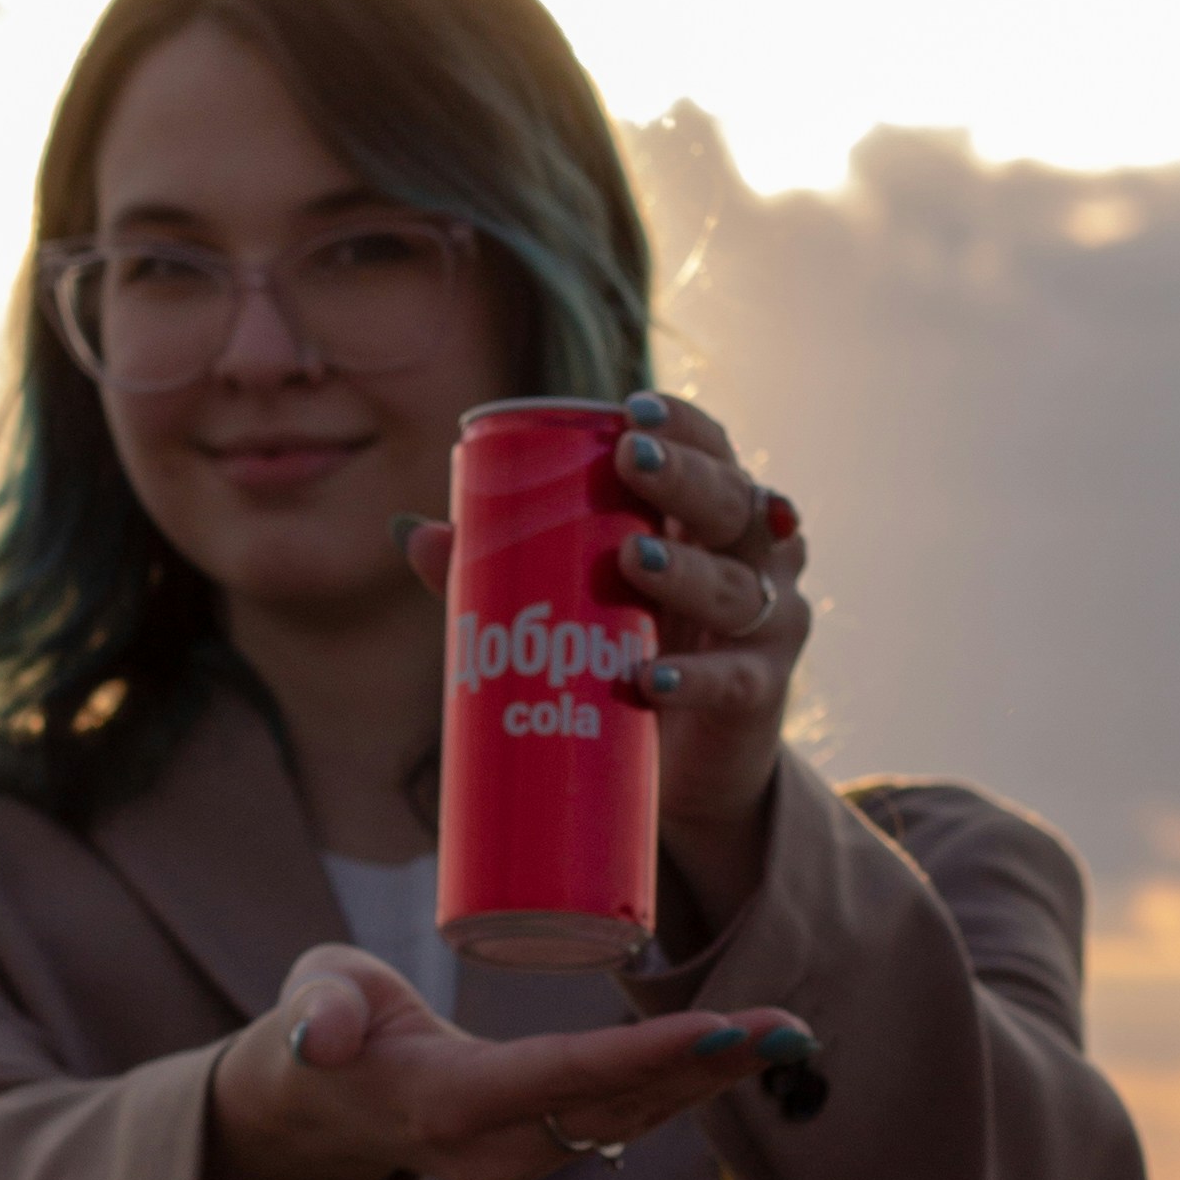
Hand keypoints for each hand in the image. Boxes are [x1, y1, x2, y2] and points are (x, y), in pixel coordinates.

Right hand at [204, 943, 815, 1179]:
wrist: (319, 1110)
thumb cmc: (323, 1035)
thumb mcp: (309, 1002)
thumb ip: (321, 1014)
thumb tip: (325, 1039)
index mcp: (443, 1104)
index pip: (556, 1077)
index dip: (640, 1057)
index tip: (715, 1031)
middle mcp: (493, 1147)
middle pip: (614, 1105)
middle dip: (706, 1068)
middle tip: (789, 1027)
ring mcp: (522, 1158)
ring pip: (630, 1117)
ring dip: (713, 1079)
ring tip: (789, 1035)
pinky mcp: (543, 1148)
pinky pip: (624, 1117)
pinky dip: (686, 1085)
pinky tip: (740, 1052)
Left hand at [401, 390, 809, 938]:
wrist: (683, 766)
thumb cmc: (628, 652)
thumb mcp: (574, 605)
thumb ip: (498, 570)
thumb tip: (412, 533)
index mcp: (712, 518)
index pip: (715, 451)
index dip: (686, 426)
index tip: (632, 413)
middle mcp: (756, 557)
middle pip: (735, 503)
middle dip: (686, 479)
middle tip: (632, 461)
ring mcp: (768, 625)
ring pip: (738, 588)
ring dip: (689, 570)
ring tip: (635, 561)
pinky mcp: (760, 694)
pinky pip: (734, 680)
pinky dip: (694, 678)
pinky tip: (652, 678)